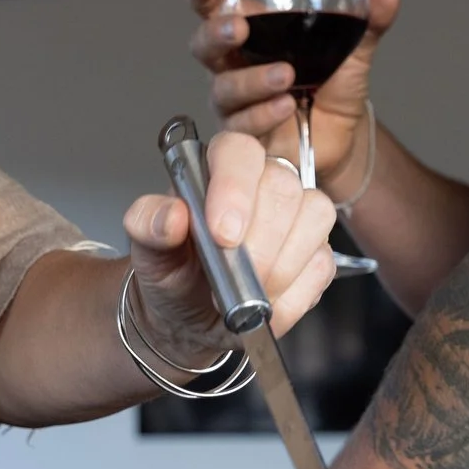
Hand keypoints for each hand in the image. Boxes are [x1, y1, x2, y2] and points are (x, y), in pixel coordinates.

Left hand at [119, 131, 336, 365]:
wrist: (191, 316)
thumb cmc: (172, 271)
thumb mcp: (146, 251)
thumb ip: (147, 224)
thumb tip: (172, 216)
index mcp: (218, 167)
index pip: (238, 151)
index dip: (235, 188)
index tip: (223, 235)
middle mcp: (264, 182)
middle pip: (282, 186)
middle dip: (258, 241)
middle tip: (230, 277)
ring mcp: (297, 214)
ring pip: (313, 217)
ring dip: (279, 266)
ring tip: (246, 294)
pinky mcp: (318, 251)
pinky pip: (321, 263)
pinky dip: (293, 294)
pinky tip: (265, 305)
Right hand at [187, 0, 400, 190]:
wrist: (343, 137)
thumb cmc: (333, 84)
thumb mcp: (353, 50)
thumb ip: (368, 22)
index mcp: (252, 33)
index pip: (215, 7)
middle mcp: (233, 64)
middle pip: (203, 45)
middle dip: (216, 34)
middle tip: (238, 28)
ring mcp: (234, 102)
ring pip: (224, 88)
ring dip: (253, 80)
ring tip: (286, 77)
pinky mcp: (243, 135)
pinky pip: (241, 124)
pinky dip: (264, 113)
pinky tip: (286, 107)